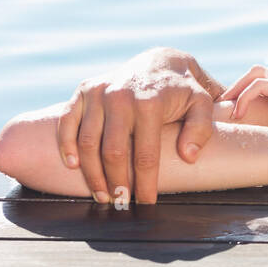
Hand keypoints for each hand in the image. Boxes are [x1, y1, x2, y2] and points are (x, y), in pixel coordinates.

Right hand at [56, 48, 213, 205]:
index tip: (146, 202)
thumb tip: (188, 156)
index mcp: (150, 103)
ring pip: (86, 141)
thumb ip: (201, 129)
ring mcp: (99, 92)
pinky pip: (66, 121)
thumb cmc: (182, 91)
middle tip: (120, 204)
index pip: (145, 153)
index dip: (144, 182)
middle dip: (116, 183)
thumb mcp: (202, 104)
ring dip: (91, 172)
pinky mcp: (83, 90)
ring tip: (101, 194)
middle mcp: (120, 96)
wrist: (159, 63)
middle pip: (112, 152)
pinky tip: (72, 165)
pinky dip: (65, 144)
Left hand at [217, 67, 267, 140]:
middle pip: (257, 71)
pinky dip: (245, 96)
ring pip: (256, 73)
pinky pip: (261, 85)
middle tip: (222, 105)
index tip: (230, 110)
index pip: (263, 80)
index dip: (244, 91)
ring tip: (225, 106)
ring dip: (237, 87)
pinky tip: (239, 113)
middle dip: (236, 85)